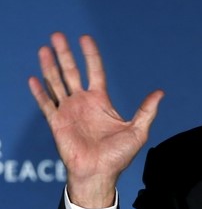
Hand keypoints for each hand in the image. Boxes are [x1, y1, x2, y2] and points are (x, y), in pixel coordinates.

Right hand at [28, 32, 163, 207]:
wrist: (100, 174)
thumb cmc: (119, 156)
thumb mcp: (138, 131)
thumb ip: (147, 110)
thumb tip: (160, 92)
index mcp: (101, 101)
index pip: (94, 71)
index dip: (90, 54)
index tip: (85, 38)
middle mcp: (83, 102)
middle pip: (72, 72)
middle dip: (65, 54)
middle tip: (57, 34)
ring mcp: (69, 111)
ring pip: (57, 83)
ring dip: (50, 66)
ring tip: (44, 48)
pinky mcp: (57, 123)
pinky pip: (46, 104)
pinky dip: (40, 92)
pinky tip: (33, 78)